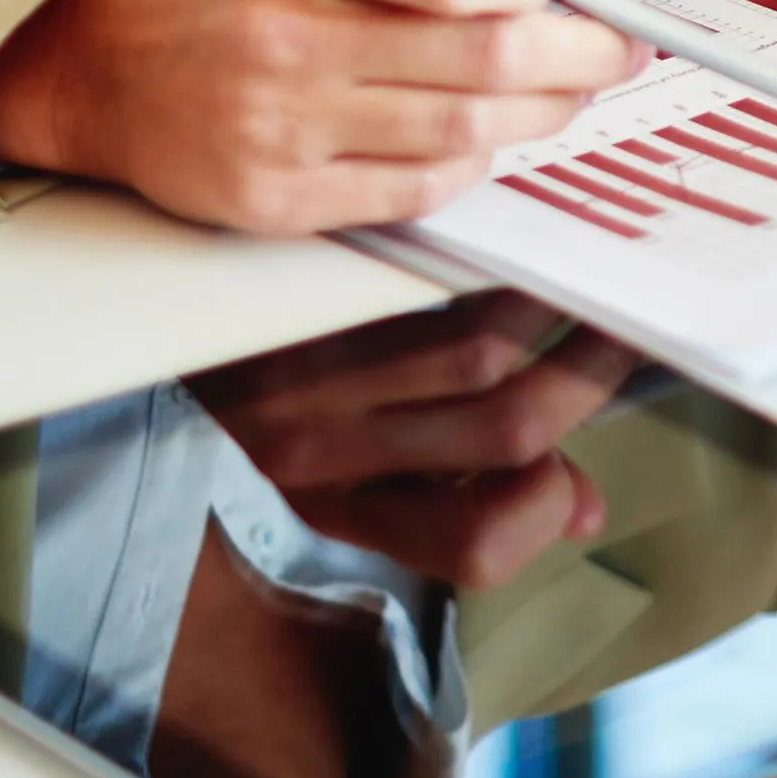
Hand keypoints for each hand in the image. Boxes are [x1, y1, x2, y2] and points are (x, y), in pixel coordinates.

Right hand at [0, 0, 631, 233]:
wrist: (102, 61)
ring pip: (462, 128)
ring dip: (541, 113)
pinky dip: (469, 161)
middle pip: (480, 57)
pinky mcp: (272, 198)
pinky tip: (483, 133)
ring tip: (568, 89)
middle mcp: (288, 34)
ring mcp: (278, 125)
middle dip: (578, 56)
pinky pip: (412, 190)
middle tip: (615, 48)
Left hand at [188, 292, 648, 586]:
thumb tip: (583, 510)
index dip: (551, 504)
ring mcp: (300, 384)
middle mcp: (323, 461)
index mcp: (350, 515)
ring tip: (589, 263)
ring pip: (473, 348)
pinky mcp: (290, 307)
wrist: (144, 324)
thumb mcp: (361, 479)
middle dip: (591, 368)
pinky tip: (514, 234)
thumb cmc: (274, 405)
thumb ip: (474, 498)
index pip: (478, 543)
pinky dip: (483, 258)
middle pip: (505, 427)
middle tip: (632, 317)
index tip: (584, 455)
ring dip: (551, 302)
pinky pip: (417, 281)